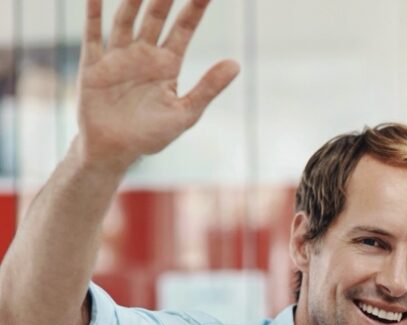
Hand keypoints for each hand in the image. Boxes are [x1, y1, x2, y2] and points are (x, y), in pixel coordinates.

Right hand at [77, 0, 239, 169]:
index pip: (184, 29)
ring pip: (126, 19)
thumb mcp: (186, 112)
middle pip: (156, 17)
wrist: (115, 150)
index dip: (194, 9)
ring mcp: (118, 57)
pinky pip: (92, 35)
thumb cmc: (152, 135)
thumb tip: (236, 63)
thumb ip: (209, 87)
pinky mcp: (93, 65)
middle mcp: (143, 55)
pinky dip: (93, 14)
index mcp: (168, 65)